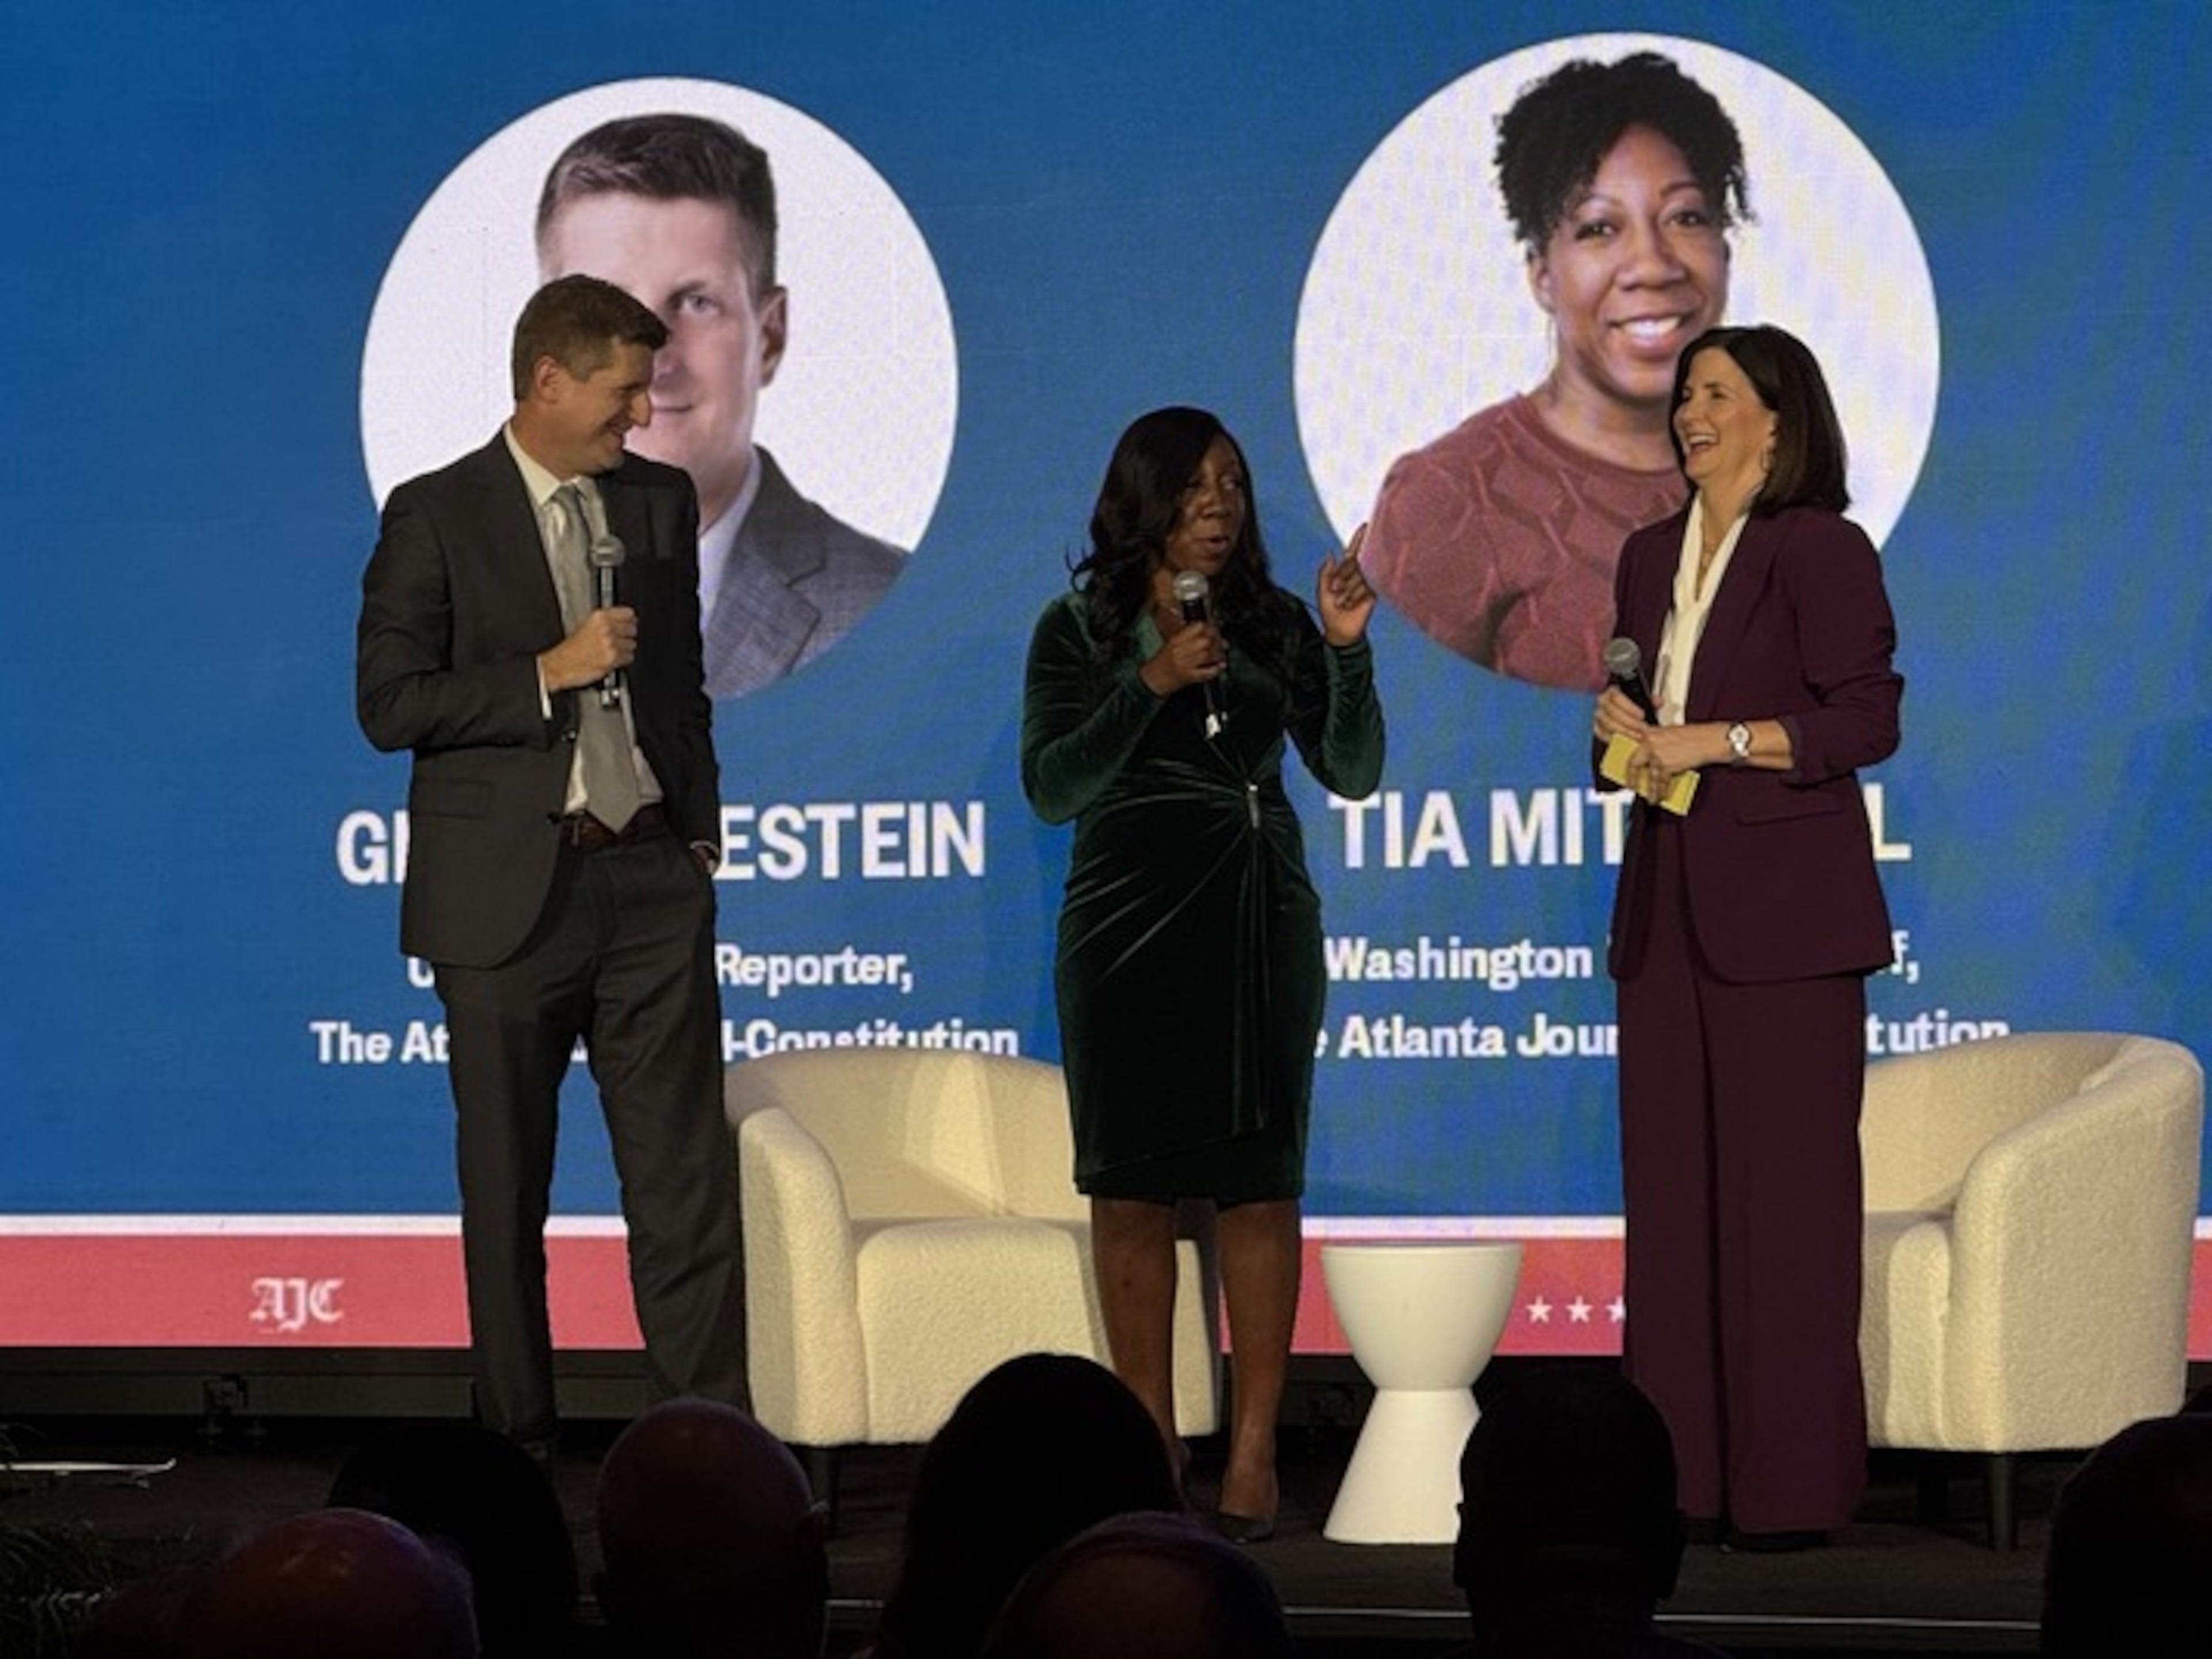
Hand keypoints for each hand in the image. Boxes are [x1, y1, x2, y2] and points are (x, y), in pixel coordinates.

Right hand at [540, 606, 637, 692]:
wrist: (560, 665)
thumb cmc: (571, 648)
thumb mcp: (585, 624)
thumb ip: (606, 620)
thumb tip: (625, 619)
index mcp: (599, 616)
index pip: (628, 613)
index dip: (630, 620)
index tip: (630, 623)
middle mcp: (606, 628)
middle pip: (632, 629)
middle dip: (627, 635)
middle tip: (619, 640)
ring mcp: (610, 643)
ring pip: (632, 644)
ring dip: (625, 649)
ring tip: (612, 650)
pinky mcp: (612, 658)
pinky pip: (628, 657)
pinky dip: (623, 659)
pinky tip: (612, 659)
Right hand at [1139, 611, 1226, 697]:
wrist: (1151, 681)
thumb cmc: (1161, 663)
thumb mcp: (1171, 644)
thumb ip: (1187, 636)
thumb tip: (1206, 631)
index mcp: (1176, 640)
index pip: (1197, 626)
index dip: (1210, 626)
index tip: (1214, 629)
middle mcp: (1180, 651)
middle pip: (1205, 640)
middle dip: (1216, 640)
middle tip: (1221, 642)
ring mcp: (1185, 664)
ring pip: (1208, 655)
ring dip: (1218, 654)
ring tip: (1220, 654)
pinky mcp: (1188, 677)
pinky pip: (1206, 672)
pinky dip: (1215, 669)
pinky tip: (1220, 667)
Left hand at [1317, 525, 1375, 644]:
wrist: (1340, 630)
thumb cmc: (1330, 611)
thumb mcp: (1322, 590)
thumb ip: (1325, 572)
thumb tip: (1330, 554)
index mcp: (1345, 572)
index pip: (1353, 552)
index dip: (1359, 540)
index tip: (1365, 526)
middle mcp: (1358, 575)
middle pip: (1354, 564)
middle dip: (1343, 576)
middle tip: (1335, 591)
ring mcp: (1367, 583)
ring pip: (1359, 577)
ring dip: (1348, 591)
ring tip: (1342, 603)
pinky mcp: (1373, 593)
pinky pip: (1365, 588)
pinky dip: (1356, 596)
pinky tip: (1352, 604)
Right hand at [1592, 685, 1649, 747]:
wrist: (1621, 711)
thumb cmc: (1630, 704)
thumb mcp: (1642, 699)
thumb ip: (1650, 700)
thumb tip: (1658, 702)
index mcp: (1612, 691)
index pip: (1616, 697)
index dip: (1630, 707)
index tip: (1641, 715)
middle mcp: (1602, 702)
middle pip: (1612, 712)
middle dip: (1629, 722)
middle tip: (1642, 729)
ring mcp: (1598, 715)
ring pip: (1608, 724)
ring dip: (1624, 731)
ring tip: (1637, 736)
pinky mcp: (1597, 727)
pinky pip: (1602, 733)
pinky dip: (1614, 738)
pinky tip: (1625, 740)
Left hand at [1627, 724, 1710, 801]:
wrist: (1709, 740)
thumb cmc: (1694, 736)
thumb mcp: (1669, 733)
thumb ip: (1657, 743)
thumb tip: (1650, 758)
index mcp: (1650, 733)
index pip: (1631, 746)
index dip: (1625, 758)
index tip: (1623, 767)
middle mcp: (1650, 743)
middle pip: (1633, 763)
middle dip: (1631, 777)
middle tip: (1630, 785)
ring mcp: (1657, 755)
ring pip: (1650, 777)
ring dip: (1650, 791)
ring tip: (1650, 799)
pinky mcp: (1667, 766)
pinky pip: (1661, 783)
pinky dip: (1661, 792)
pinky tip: (1660, 797)